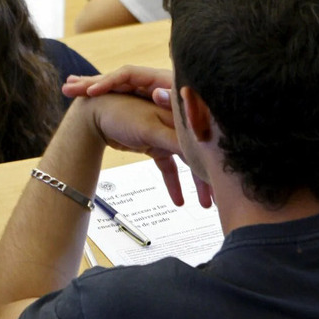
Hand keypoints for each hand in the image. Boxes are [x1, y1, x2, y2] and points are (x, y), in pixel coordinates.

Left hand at [68, 67, 211, 206]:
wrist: (91, 114)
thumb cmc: (119, 113)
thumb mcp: (150, 128)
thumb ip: (175, 140)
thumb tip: (201, 151)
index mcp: (179, 114)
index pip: (205, 140)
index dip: (216, 160)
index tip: (228, 182)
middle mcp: (177, 124)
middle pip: (199, 153)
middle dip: (210, 177)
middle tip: (220, 200)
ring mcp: (166, 135)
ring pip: (186, 163)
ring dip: (195, 184)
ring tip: (206, 205)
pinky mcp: (154, 145)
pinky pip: (168, 167)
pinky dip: (173, 183)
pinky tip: (179, 201)